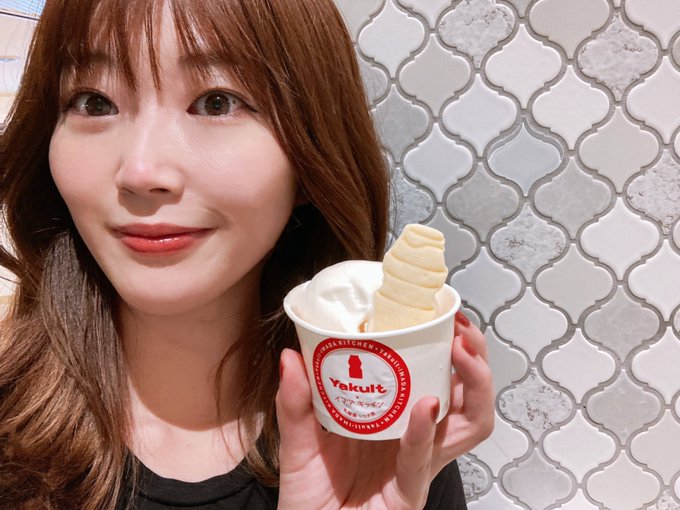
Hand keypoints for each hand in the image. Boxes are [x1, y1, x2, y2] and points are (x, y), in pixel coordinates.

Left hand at [275, 312, 493, 508]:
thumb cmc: (311, 495)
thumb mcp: (300, 441)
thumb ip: (296, 402)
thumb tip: (291, 356)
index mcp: (396, 421)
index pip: (439, 379)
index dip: (451, 348)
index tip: (442, 316)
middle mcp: (415, 440)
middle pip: (468, 399)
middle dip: (477, 363)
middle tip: (462, 332)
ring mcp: (416, 466)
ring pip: (467, 426)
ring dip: (472, 386)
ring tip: (460, 354)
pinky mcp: (407, 494)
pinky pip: (422, 461)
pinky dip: (424, 432)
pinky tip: (426, 407)